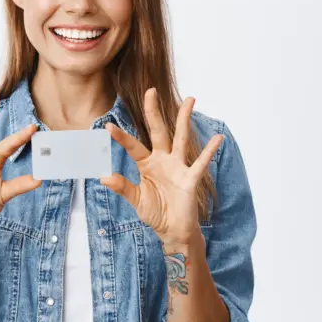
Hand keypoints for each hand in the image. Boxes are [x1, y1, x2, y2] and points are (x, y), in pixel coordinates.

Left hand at [100, 88, 222, 243]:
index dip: (121, 137)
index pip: (133, 147)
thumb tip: (103, 177)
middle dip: (154, 112)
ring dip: (184, 119)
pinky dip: (209, 151)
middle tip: (150, 91)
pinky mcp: (190, 179)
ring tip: (190, 99)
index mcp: (147, 164)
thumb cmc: (156, 213)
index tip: (108, 126)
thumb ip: (122, 187)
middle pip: (158, 131)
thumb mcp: (136, 200)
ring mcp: (178, 167)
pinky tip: (217, 138)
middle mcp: (163, 160)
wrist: (173, 231)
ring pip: (181, 138)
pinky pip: (200, 163)